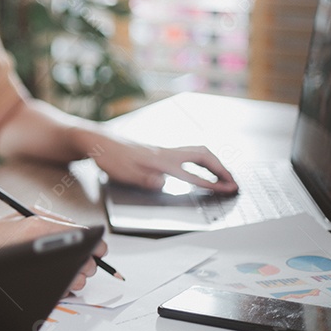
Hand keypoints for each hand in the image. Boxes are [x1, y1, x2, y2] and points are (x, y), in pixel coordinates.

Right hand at [0, 212, 105, 292]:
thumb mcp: (24, 214)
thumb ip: (54, 219)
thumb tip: (80, 229)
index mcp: (42, 226)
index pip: (88, 237)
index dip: (96, 245)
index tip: (97, 249)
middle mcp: (43, 247)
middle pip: (87, 261)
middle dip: (87, 263)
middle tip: (81, 262)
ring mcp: (40, 269)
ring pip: (78, 280)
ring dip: (77, 278)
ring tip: (66, 273)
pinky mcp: (37, 287)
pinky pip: (63, 292)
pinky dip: (64, 288)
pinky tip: (54, 281)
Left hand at [90, 134, 238, 192]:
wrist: (97, 140)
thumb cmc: (109, 157)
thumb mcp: (124, 173)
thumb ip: (145, 179)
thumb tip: (164, 182)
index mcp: (161, 161)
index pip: (193, 174)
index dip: (212, 183)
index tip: (229, 190)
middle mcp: (166, 153)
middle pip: (203, 156)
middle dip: (221, 169)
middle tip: (233, 182)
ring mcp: (163, 150)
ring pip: (197, 152)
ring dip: (213, 163)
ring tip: (223, 176)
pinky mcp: (158, 151)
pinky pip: (188, 153)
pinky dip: (201, 160)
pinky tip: (201, 167)